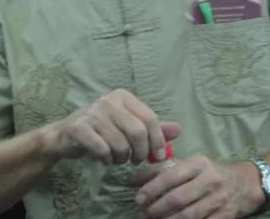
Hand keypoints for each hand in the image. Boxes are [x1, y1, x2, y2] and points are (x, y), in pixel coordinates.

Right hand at [47, 88, 179, 164]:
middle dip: (140, 152)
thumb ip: (151, 128)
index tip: (156, 156)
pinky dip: (106, 160)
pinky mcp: (79, 128)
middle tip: (135, 160)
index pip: (150, 119)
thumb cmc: (99, 130)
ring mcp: (91, 113)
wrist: (64, 136)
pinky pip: (103, 150)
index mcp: (122, 97)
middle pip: (137, 132)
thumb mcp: (126, 126)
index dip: (157, 141)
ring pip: (120, 144)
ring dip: (121, 159)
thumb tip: (178, 130)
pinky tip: (103, 158)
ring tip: (116, 158)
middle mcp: (107, 101)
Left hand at [133, 157, 263, 217]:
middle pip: (178, 198)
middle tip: (144, 212)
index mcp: (198, 164)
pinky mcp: (226, 216)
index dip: (152, 189)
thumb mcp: (187, 164)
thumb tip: (133, 179)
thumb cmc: (208, 172)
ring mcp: (219, 199)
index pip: (170, 176)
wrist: (244, 183)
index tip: (138, 198)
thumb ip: (160, 170)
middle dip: (157, 207)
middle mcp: (210, 180)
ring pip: (189, 215)